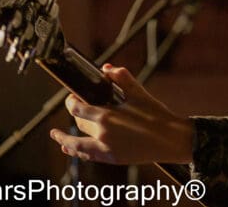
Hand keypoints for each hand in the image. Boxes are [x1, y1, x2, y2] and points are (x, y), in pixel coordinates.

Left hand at [50, 64, 192, 164]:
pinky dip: (77, 152)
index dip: (70, 102)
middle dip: (74, 115)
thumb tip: (107, 68)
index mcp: (107, 117)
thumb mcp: (140, 93)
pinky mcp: (112, 159)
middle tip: (74, 107)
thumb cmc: (156, 115)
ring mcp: (106, 149)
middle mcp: (102, 135)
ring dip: (65, 140)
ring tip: (56, 136)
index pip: (77, 109)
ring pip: (77, 146)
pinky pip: (88, 156)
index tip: (72, 97)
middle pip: (78, 124)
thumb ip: (122, 78)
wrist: (171, 140)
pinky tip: (71, 150)